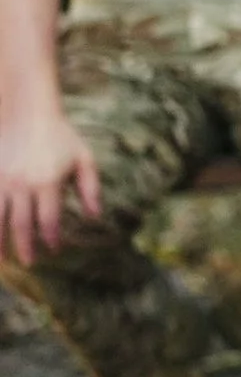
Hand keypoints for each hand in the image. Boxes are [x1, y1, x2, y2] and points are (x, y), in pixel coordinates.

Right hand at [0, 107, 100, 266]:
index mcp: (49, 182)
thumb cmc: (61, 137)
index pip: (49, 219)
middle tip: (31, 262)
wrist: (26, 114)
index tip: (55, 250)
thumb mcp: (84, 159)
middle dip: (26, 246)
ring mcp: (3, 181)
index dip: (52, 238)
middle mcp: (23, 184)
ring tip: (3, 259)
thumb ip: (90, 188)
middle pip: (22, 224)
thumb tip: (95, 217)